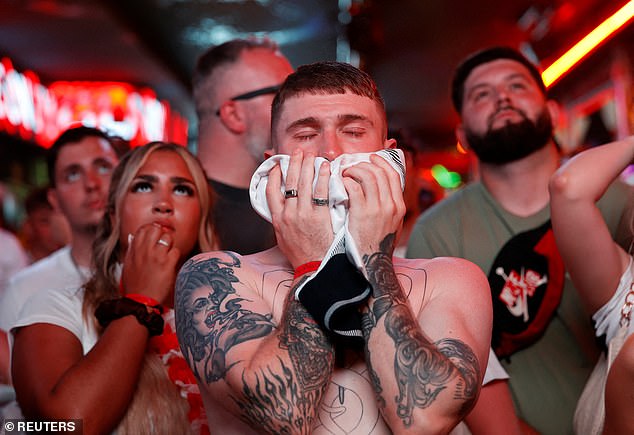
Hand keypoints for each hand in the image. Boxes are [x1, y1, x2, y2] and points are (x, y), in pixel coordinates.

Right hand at [121, 222, 180, 304]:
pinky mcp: (167, 264)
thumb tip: (134, 238)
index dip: (151, 229)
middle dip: (161, 233)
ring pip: (168, 238)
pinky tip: (170, 264)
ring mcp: (157, 256)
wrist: (141, 301)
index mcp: (134, 250)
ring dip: (170, 245)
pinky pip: (176, 251)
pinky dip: (175, 257)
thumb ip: (132, 251)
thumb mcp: (128, 265)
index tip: (154, 234)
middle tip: (163, 242)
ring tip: (167, 254)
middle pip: (156, 229)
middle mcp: (145, 251)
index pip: (143, 229)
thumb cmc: (135, 285)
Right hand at [266, 149, 333, 268]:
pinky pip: (321, 191)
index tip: (278, 164)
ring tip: (312, 155)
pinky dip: (323, 177)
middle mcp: (288, 214)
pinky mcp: (319, 216)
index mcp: (277, 219)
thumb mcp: (283, 238)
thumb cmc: (300, 255)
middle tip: (299, 152)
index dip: (273, 175)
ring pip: (304, 183)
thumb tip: (283, 209)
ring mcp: (303, 214)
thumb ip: (282, 221)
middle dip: (294, 163)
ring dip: (308, 165)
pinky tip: (326, 168)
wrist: (313, 268)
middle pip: (289, 182)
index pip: (271, 190)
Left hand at [342, 154, 404, 258]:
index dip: (381, 162)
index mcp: (399, 206)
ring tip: (344, 174)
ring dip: (353, 171)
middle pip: (379, 172)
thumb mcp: (391, 225)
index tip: (371, 157)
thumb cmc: (376, 245)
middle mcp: (391, 205)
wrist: (371, 265)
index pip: (394, 174)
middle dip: (364, 164)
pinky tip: (341, 184)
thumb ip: (388, 207)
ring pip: (367, 176)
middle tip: (352, 166)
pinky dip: (346, 181)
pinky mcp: (361, 213)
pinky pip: (354, 187)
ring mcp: (377, 209)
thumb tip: (381, 189)